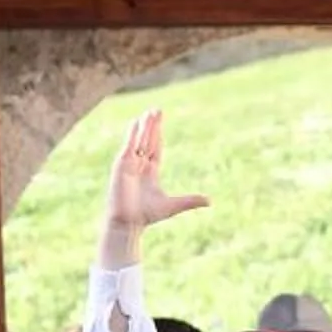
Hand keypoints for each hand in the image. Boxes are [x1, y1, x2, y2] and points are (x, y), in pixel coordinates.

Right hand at [106, 109, 209, 236]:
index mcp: (151, 173)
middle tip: (157, 110)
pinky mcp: (122, 165)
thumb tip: (210, 201)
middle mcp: (140, 167)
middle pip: (147, 141)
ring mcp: (130, 165)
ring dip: (144, 126)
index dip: (158, 136)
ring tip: (149, 112)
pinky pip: (128, 145)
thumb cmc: (147, 216)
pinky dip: (132, 134)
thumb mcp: (172, 206)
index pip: (155, 150)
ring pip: (139, 141)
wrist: (128, 222)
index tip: (160, 123)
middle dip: (152, 126)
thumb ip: (190, 201)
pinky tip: (136, 122)